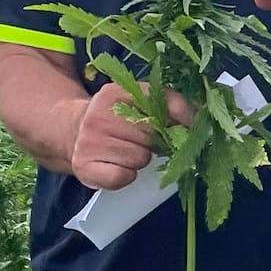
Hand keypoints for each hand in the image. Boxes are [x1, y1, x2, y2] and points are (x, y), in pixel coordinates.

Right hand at [69, 80, 193, 190]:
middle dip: (155, 142)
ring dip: (140, 159)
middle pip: (151, 135)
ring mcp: (88, 141)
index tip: (188, 125)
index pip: (159, 100)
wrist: (72, 131)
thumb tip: (198, 118)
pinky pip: (122, 178)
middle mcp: (99, 115)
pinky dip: (126, 176)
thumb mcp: (137, 101)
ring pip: (139, 158)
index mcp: (115, 92)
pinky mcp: (84, 167)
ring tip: (126, 151)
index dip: (180, 114)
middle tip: (144, 141)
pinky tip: (118, 166)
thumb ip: (168, 103)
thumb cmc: (116, 118)